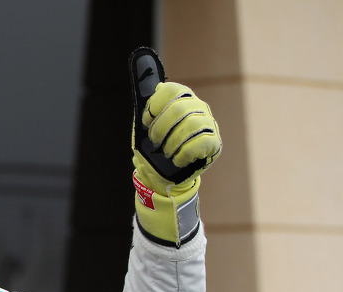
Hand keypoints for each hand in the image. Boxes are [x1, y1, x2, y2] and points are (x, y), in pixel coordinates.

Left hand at [129, 48, 220, 245]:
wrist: (158, 175)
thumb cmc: (151, 144)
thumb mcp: (144, 116)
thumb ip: (145, 87)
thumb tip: (140, 54)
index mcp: (181, 98)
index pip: (171, 90)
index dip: (154, 108)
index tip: (146, 122)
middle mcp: (197, 107)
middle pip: (180, 109)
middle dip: (160, 129)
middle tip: (155, 142)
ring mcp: (208, 125)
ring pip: (192, 126)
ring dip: (171, 144)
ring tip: (165, 153)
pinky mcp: (213, 144)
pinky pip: (201, 142)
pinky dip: (183, 153)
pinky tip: (176, 159)